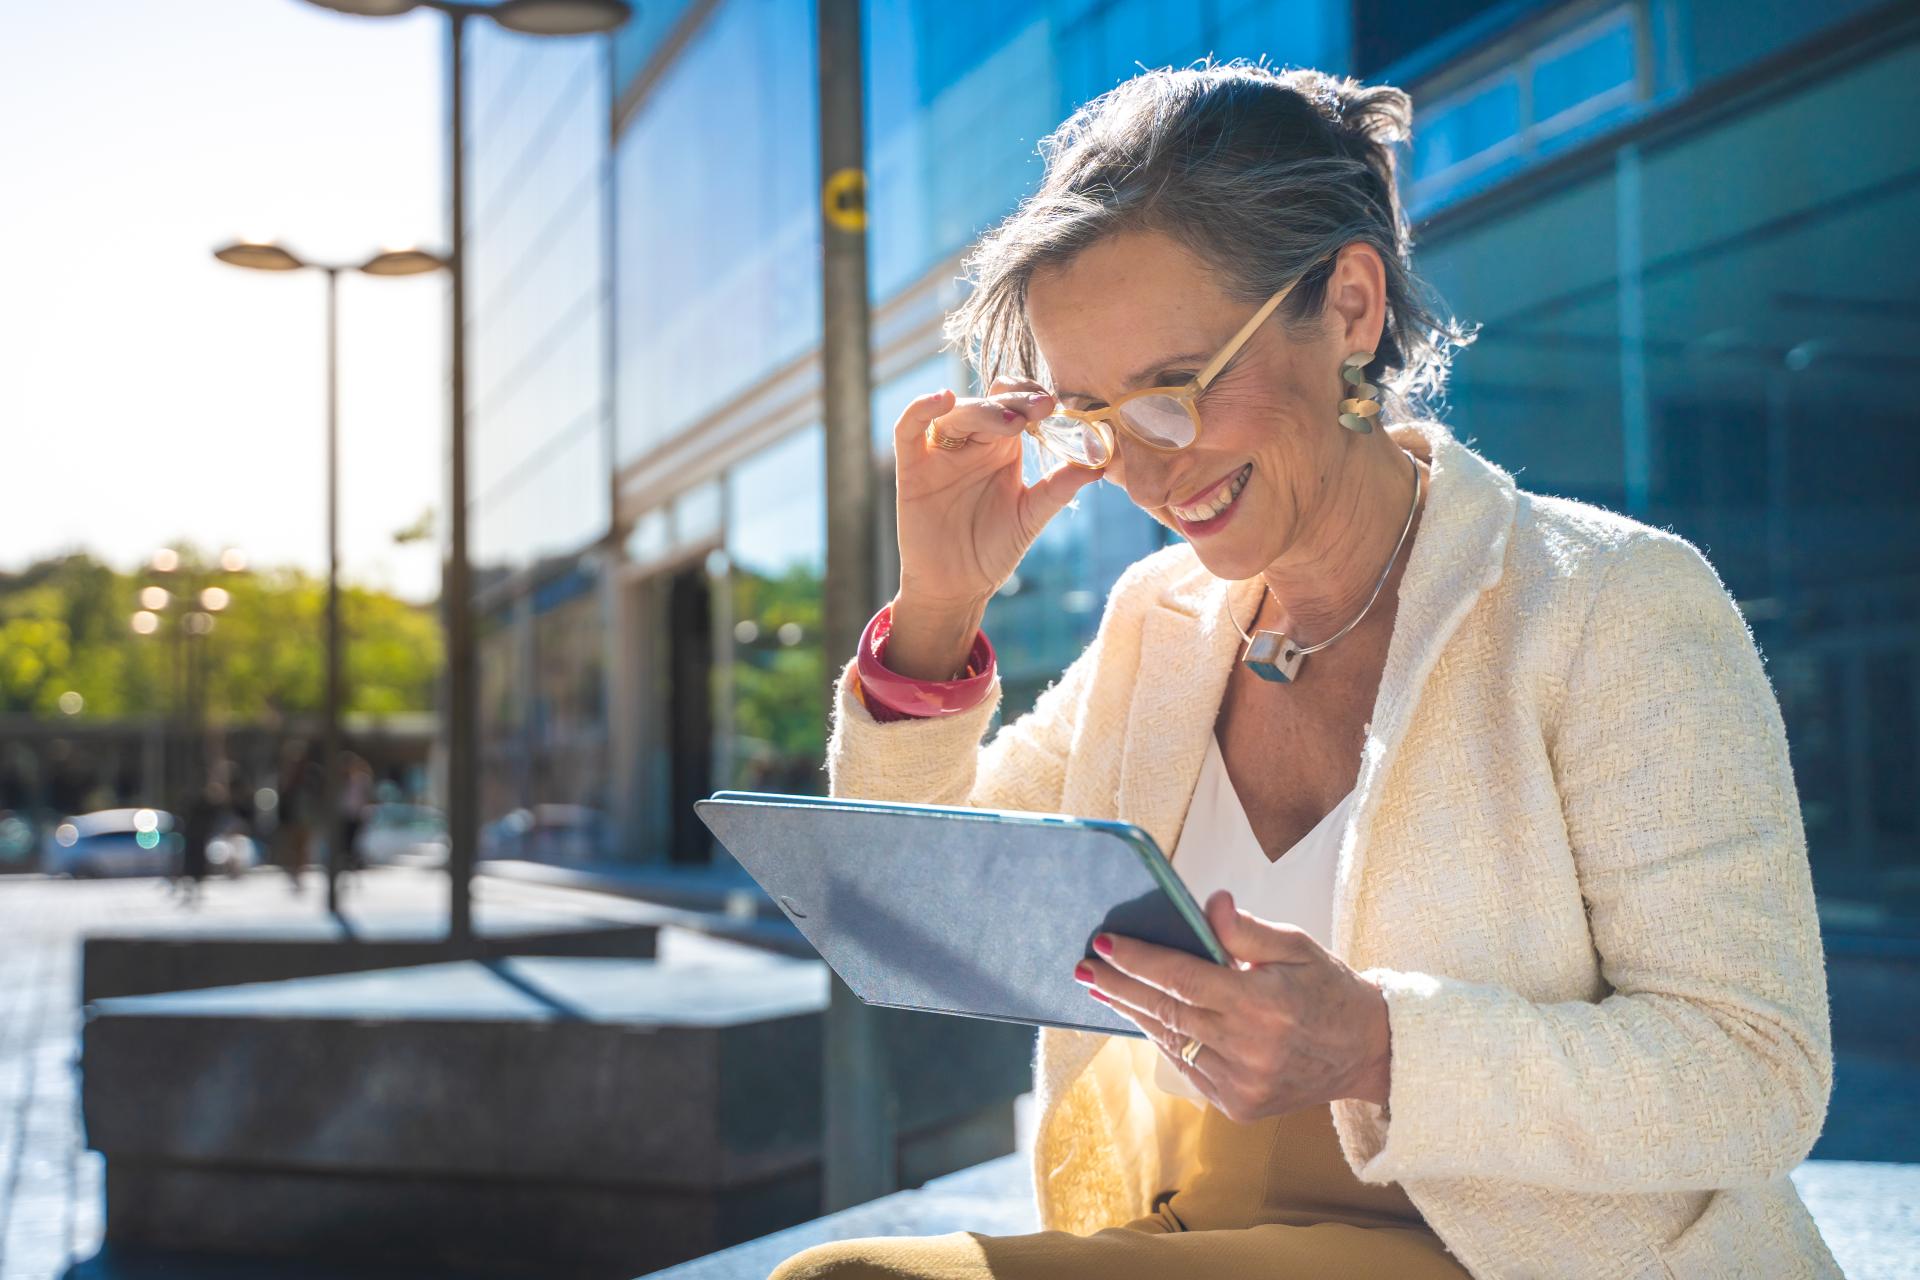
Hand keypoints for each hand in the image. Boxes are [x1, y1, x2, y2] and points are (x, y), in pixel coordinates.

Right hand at [890, 377, 1101, 616]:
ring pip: (956, 413)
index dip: (1031, 399)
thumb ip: (1058, 488)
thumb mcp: (1031, 516)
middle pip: (989, 405)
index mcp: (1002, 449)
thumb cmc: (993, 550)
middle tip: (1041, 409)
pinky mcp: (911, 468)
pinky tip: (941, 399)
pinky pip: (908, 429)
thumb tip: (1098, 465)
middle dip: (1015, 402)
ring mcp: (940, 454)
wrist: (958, 587)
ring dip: (982, 410)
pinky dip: (920, 408)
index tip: (1054, 406)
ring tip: (1011, 422)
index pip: (1015, 406)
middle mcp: (971, 444)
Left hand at [1075, 889, 1392, 1120]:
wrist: (1367, 1053)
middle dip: (1120, 987)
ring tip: (1103, 989)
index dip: (1140, 960)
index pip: (1184, 978)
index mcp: (1263, 1004)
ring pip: (1172, 1043)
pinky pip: (1188, 1068)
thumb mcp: (1298, 946)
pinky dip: (1165, 1041)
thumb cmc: (1329, 989)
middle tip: (1084, 968)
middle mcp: (1250, 1049)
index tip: (1105, 943)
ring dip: (1136, 1014)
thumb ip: (1247, 930)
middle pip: (1167, 1012)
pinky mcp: (1238, 1107)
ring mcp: (1242, 1084)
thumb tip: (1207, 904)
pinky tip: (1145, 1018)